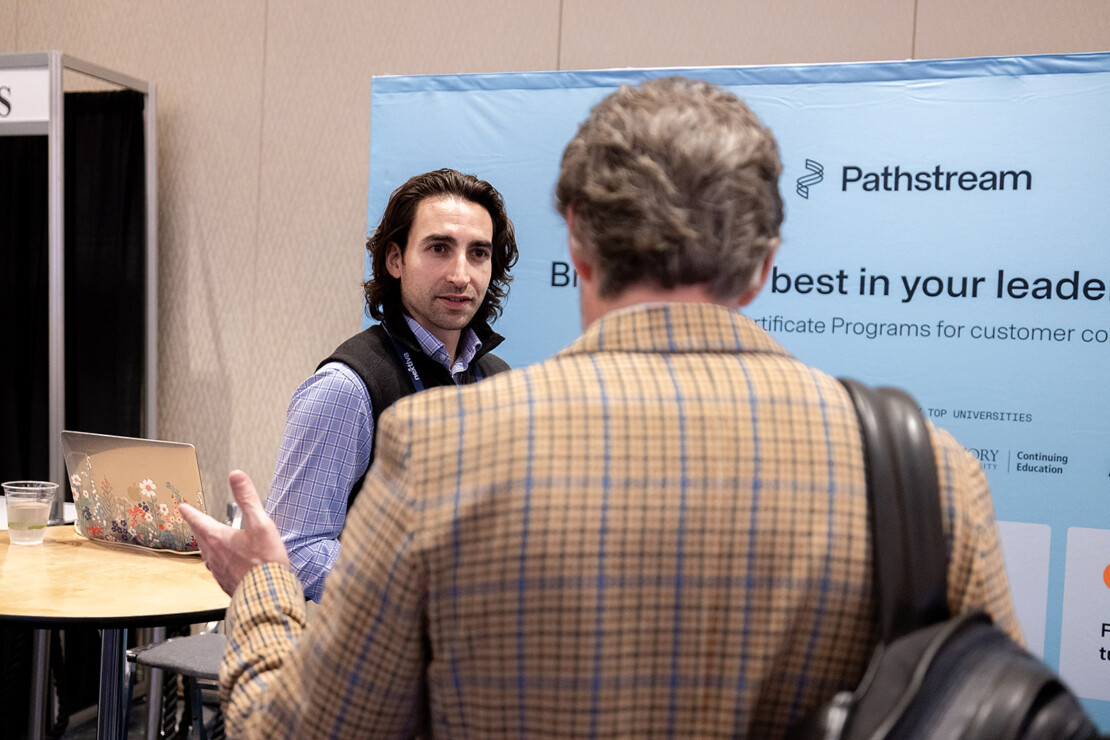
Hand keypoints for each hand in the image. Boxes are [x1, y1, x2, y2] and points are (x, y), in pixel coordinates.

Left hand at [180, 470, 290, 595]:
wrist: (268, 593)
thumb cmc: (265, 561)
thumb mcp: (261, 523)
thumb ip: (247, 498)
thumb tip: (236, 476)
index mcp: (218, 538)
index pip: (198, 520)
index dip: (189, 512)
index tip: (181, 507)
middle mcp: (214, 555)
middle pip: (200, 538)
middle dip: (196, 527)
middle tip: (194, 522)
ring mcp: (219, 571)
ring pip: (207, 554)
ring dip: (206, 544)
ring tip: (208, 540)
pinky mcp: (227, 583)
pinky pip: (217, 568)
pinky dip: (217, 560)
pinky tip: (226, 563)